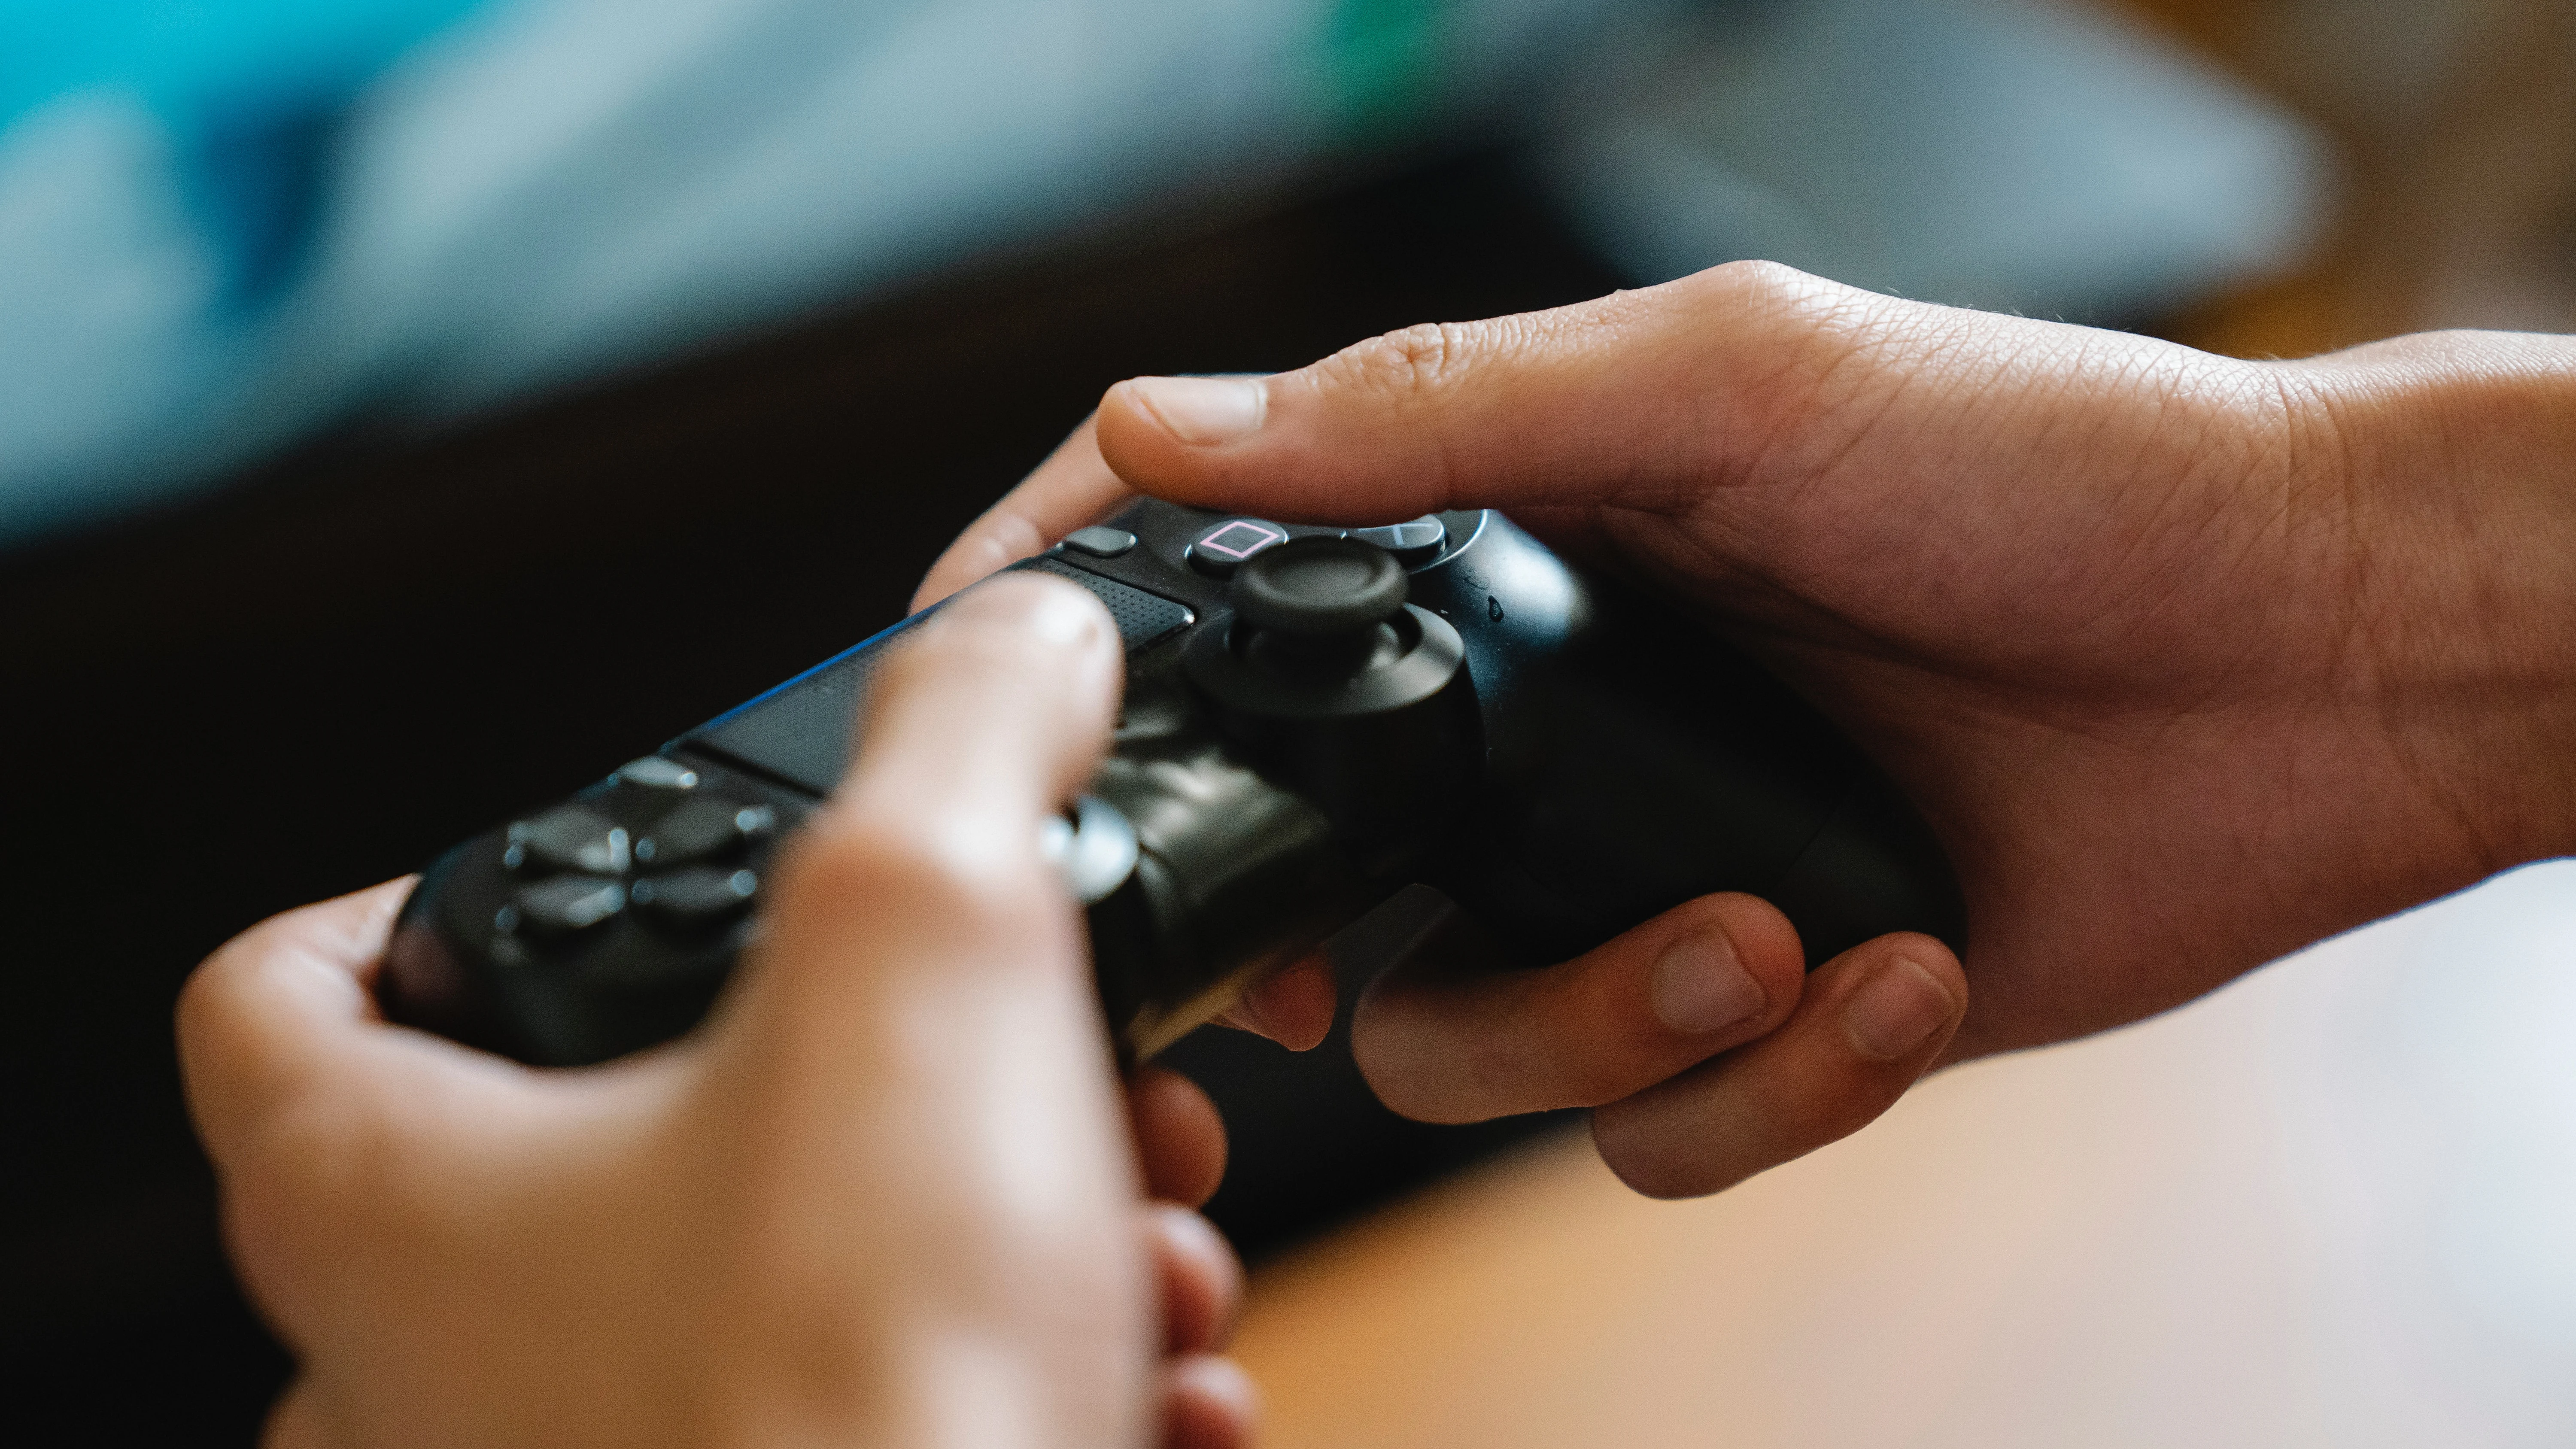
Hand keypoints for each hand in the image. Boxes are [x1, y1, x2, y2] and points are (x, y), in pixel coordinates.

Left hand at [181, 578, 1256, 1448]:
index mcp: (393, 1196)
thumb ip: (965, 747)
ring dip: (986, 1223)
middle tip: (1018, 1053)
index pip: (289, 990)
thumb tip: (1022, 639)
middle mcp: (443, 1363)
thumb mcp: (929, 957)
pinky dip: (1014, 1372)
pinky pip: (871, 1419)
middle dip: (873, 1076)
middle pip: (625, 1125)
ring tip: (1139, 1220)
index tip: (567, 864)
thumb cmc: (850, 1391)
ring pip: (783, 1284)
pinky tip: (1155, 1367)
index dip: (408, 891)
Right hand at [920, 263, 2575, 1196]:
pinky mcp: (1759, 1000)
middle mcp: (1555, 719)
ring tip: (1781, 939)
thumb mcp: (1728, 380)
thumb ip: (1439, 411)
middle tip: (1410, 947)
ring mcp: (1642, 867)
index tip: (972, 667)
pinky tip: (1901, 966)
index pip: (1239, 579)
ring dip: (1618, 1023)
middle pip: (1325, 885)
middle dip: (1351, 953)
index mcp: (1520, 543)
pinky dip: (1779, 1074)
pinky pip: (1664, 1123)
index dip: (1094, 627)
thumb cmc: (2051, 470)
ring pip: (1478, 1042)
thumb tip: (1165, 424)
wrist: (2302, 656)